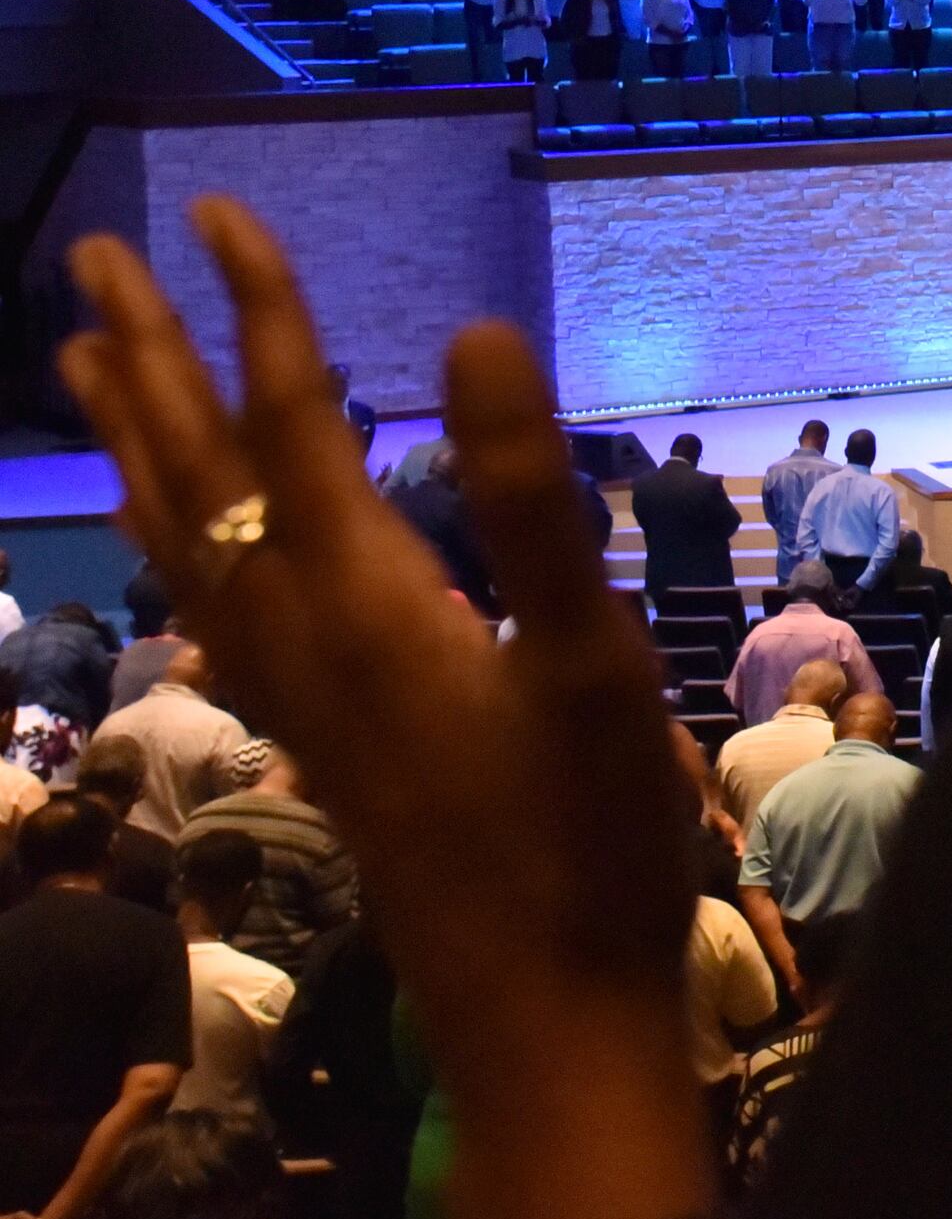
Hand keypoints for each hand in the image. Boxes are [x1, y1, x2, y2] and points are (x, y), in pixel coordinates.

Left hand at [58, 204, 717, 1218]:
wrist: (544, 1007)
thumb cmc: (591, 838)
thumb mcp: (592, 663)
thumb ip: (535, 499)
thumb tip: (477, 335)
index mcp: (365, 600)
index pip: (291, 423)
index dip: (260, 313)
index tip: (221, 211)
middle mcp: (303, 636)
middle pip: (200, 475)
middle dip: (150, 362)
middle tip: (94, 263)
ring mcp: (299, 695)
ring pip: (183, 543)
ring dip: (139, 445)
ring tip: (94, 369)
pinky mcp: (319, 738)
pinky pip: (208, 610)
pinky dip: (176, 546)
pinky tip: (184, 551)